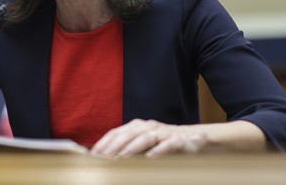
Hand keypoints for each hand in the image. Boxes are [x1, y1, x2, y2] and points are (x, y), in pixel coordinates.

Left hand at [90, 119, 206, 157]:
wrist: (192, 139)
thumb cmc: (162, 144)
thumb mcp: (142, 145)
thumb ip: (126, 149)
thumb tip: (104, 159)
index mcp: (136, 126)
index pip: (116, 133)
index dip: (103, 143)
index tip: (93, 155)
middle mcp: (148, 126)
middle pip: (128, 134)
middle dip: (114, 146)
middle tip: (104, 157)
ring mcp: (163, 132)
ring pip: (145, 137)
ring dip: (132, 147)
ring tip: (122, 157)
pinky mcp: (178, 140)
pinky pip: (167, 145)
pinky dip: (158, 151)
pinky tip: (150, 158)